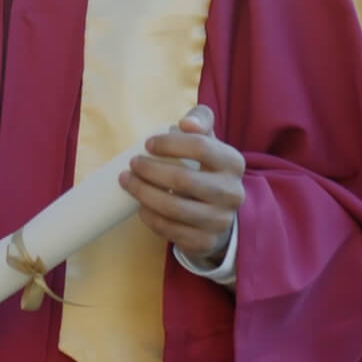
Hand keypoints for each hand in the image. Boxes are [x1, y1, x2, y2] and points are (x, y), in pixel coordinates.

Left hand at [119, 105, 245, 264]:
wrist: (219, 213)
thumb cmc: (206, 168)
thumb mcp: (209, 141)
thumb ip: (200, 120)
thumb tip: (185, 124)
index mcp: (233, 163)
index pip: (200, 147)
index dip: (169, 144)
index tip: (148, 144)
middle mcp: (232, 193)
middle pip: (183, 179)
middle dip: (150, 170)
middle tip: (132, 164)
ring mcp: (220, 220)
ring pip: (174, 208)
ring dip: (144, 193)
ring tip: (128, 182)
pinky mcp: (205, 241)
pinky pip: (171, 230)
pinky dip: (150, 217)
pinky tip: (141, 206)